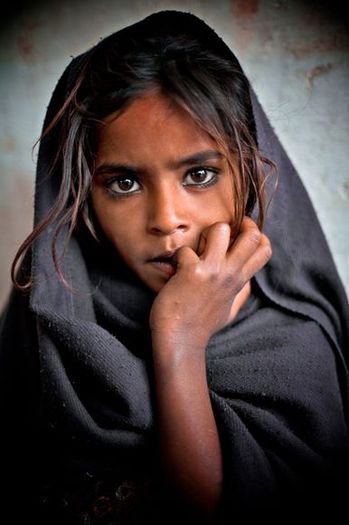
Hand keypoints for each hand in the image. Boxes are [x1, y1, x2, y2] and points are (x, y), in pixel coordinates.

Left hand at [149, 217, 271, 348]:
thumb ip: (240, 293)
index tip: (239, 235)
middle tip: (220, 233)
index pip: (265, 249)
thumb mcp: (230, 309)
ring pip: (220, 229)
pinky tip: (174, 270)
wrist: (180, 341)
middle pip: (253, 235)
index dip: (255, 235)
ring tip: (198, 248)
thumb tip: (247, 282)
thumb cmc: (201, 326)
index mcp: (240, 281)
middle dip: (237, 224)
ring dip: (206, 233)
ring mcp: (212, 272)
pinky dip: (177, 256)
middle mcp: (231, 274)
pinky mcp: (191, 273)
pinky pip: (185, 249)